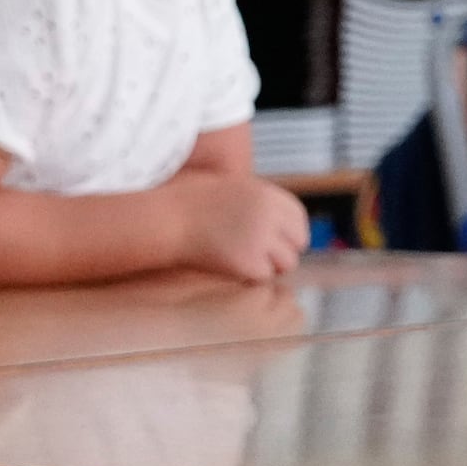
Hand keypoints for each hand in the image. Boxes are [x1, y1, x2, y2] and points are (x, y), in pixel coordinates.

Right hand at [167, 172, 314, 285]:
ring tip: (245, 261)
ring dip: (270, 266)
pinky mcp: (249, 262)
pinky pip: (264, 276)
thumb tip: (284, 226)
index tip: (278, 242)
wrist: (167, 219)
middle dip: (283, 252)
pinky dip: (251, 277)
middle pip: (298, 243)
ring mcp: (261, 239)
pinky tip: (231, 268)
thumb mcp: (232, 189)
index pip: (299, 218)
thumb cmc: (191, 204)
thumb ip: (260, 203)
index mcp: (267, 195)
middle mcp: (269, 215)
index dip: (290, 233)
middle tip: (262, 257)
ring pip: (286, 263)